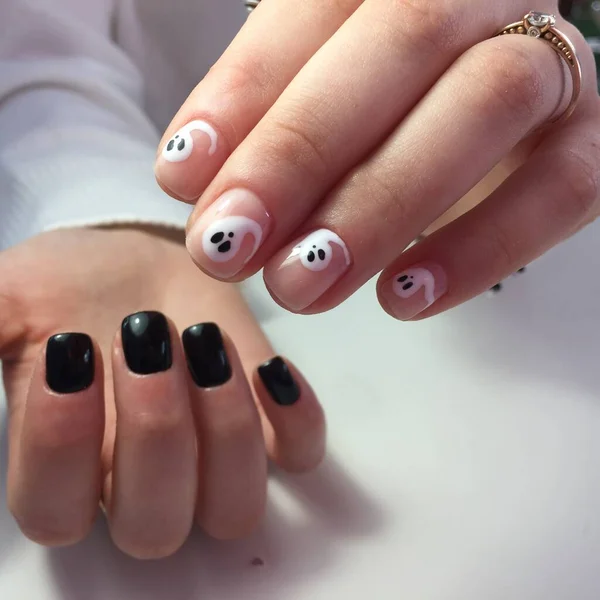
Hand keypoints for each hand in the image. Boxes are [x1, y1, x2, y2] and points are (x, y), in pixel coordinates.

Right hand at [0, 227, 324, 557]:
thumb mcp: (9, 301)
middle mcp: (144, 484)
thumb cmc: (69, 286)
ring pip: (233, 508)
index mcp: (70, 470)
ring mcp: (215, 463)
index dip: (60, 442)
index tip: (69, 348)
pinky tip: (271, 368)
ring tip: (204, 343)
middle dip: (155, 430)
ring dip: (226, 428)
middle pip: (154, 525)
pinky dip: (297, 422)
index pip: (55, 512)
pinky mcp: (270, 427)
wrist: (140, 262)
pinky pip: (299, 456)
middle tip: (147, 337)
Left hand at [154, 1, 598, 319]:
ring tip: (304, 285)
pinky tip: (402, 297)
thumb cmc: (387, 108)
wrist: (493, 109)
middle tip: (230, 250)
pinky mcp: (590, 141)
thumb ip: (263, 126)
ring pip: (487, 103)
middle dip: (300, 153)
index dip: (244, 95)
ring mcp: (551, 64)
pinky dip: (481, 246)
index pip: (311, 8)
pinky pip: (561, 188)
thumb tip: (192, 184)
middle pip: (399, 42)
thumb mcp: (319, 100)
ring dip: (381, 205)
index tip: (183, 178)